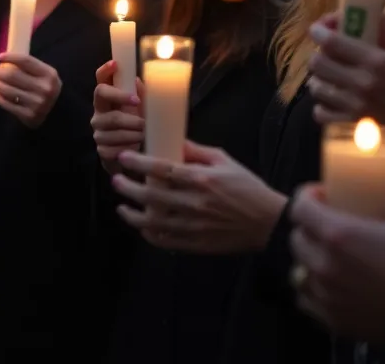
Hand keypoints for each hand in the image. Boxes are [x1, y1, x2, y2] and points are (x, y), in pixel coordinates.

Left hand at [0, 52, 62, 128]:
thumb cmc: (45, 88)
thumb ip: (29, 66)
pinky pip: (7, 104)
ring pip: (8, 90)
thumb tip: (5, 58)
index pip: (25, 61)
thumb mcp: (45, 74)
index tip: (0, 57)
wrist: (57, 112)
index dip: (10, 57)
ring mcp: (37, 103)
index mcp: (49, 74)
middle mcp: (45, 88)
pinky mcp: (29, 115)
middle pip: (13, 75)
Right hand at [90, 60, 143, 171]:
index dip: (106, 70)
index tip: (116, 64)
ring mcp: (98, 132)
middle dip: (125, 109)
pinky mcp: (101, 150)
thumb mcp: (144, 109)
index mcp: (109, 99)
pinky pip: (113, 148)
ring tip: (144, 136)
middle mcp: (98, 112)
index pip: (100, 79)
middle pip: (104, 101)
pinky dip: (128, 148)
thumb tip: (139, 81)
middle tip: (143, 121)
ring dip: (132, 133)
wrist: (136, 158)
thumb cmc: (139, 127)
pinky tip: (135, 148)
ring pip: (111, 127)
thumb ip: (142, 95)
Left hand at [111, 143, 286, 252]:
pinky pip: (165, 241)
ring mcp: (194, 226)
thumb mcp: (225, 161)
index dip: (138, 163)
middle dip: (128, 188)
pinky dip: (150, 235)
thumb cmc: (247, 187)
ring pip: (153, 222)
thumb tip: (172, 140)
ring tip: (121, 206)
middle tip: (116, 180)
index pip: (162, 169)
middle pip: (151, 196)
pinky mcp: (196, 244)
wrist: (268, 222)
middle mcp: (195, 203)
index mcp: (202, 179)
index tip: (124, 158)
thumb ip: (196, 151)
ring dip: (133, 215)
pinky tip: (143, 227)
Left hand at [288, 173, 384, 342]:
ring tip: (334, 257)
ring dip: (312, 260)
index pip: (300, 208)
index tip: (325, 196)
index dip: (308, 197)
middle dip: (311, 227)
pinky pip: (309, 302)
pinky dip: (315, 291)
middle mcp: (326, 266)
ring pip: (300, 272)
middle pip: (298, 239)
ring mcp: (329, 297)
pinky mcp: (337, 322)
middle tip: (333, 225)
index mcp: (340, 235)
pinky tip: (335, 286)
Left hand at [307, 15, 384, 164]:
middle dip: (320, 55)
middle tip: (329, 57)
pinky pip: (320, 113)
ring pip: (316, 87)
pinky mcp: (350, 128)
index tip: (318, 30)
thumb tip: (371, 14)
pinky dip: (323, 106)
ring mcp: (354, 108)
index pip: (333, 42)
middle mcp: (362, 84)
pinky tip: (335, 103)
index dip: (319, 32)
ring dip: (322, 80)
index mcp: (378, 62)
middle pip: (317, 63)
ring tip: (334, 80)